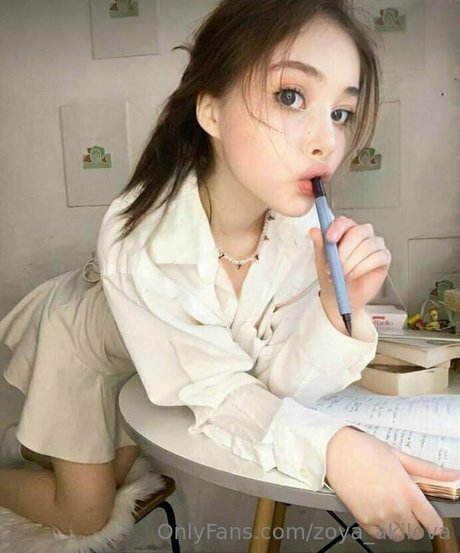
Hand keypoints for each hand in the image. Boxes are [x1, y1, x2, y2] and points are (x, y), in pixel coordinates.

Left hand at [309, 217, 390, 330]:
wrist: (339, 295)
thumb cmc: (331, 275)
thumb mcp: (322, 260)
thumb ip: (320, 245)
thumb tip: (314, 231)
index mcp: (345, 230)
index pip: (344, 221)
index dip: (337, 228)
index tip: (330, 239)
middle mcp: (362, 233)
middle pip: (358, 232)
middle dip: (345, 250)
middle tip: (336, 265)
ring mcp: (375, 244)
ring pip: (368, 245)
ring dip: (353, 261)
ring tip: (342, 274)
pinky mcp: (384, 257)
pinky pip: (377, 257)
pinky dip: (363, 267)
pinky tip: (353, 274)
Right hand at [326, 426, 459, 541]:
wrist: (336, 449)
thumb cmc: (367, 449)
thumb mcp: (399, 456)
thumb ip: (427, 469)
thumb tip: (454, 474)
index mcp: (408, 493)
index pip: (432, 523)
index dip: (432, 520)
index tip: (427, 515)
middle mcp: (396, 508)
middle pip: (415, 531)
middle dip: (414, 521)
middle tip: (405, 505)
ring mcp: (378, 516)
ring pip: (398, 535)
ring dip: (397, 525)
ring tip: (389, 507)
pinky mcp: (362, 519)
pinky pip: (379, 534)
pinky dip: (380, 526)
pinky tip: (376, 509)